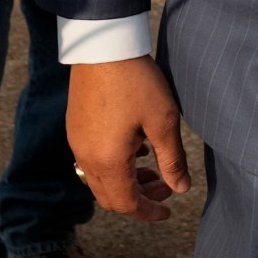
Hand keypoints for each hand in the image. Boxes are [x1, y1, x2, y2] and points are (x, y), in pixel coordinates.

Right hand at [67, 56, 192, 220]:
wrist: (103, 46)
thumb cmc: (136, 82)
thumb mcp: (164, 121)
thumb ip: (172, 159)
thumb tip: (181, 188)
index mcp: (108, 161)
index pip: (126, 203)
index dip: (148, 211)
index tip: (168, 211)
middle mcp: (86, 157)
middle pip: (110, 196)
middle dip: (139, 198)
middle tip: (166, 187)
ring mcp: (77, 141)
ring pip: (100, 179)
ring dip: (126, 181)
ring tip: (153, 168)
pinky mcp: (75, 127)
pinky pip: (92, 159)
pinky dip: (114, 164)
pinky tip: (136, 147)